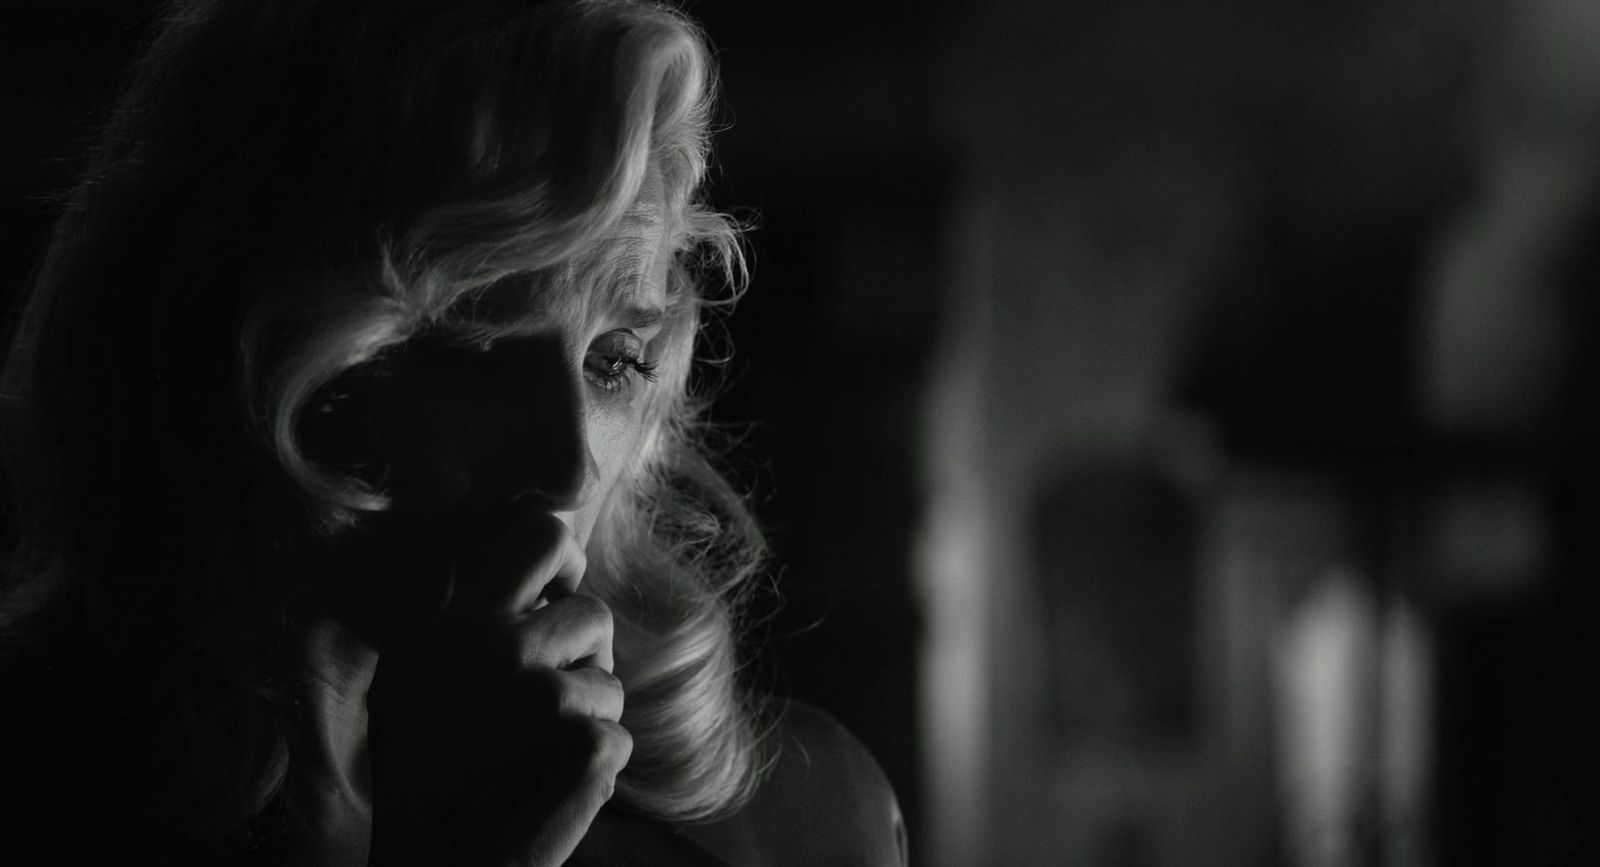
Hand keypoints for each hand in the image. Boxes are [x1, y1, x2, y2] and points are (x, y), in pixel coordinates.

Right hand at [366, 506, 631, 866]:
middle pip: (594, 612)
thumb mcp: (400, 674)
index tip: (559, 588)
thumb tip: (464, 548)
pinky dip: (595, 763)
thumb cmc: (415, 770)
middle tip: (544, 696)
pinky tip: (549, 783)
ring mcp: (553, 699)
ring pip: (610, 680)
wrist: (435, 863)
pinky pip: (619, 735)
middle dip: (582, 651)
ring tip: (534, 749)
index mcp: (463, 619)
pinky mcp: (590, 746)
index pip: (543, 535)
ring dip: (586, 713)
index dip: (565, 557)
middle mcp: (509, 648)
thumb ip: (429, 605)